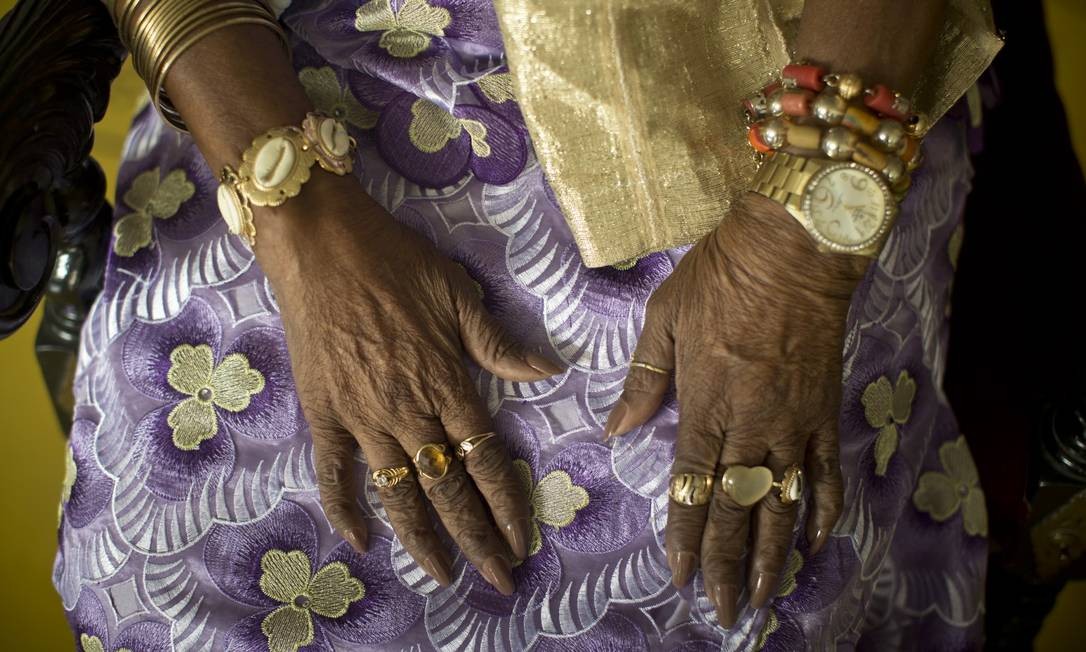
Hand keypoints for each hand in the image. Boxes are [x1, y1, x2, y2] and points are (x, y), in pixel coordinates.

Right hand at [255, 173, 564, 593]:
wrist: (323, 245)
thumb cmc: (397, 263)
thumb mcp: (459, 296)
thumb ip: (500, 344)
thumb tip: (550, 370)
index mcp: (448, 384)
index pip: (486, 461)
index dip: (507, 506)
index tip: (523, 542)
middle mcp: (408, 412)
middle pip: (448, 491)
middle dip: (478, 540)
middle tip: (499, 580)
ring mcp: (362, 417)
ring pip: (398, 494)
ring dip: (423, 540)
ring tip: (442, 576)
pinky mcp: (323, 413)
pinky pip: (333, 473)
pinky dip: (344, 510)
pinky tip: (361, 544)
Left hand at [605, 192, 867, 624]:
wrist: (793, 249)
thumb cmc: (719, 278)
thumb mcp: (663, 320)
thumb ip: (642, 380)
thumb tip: (613, 428)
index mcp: (704, 404)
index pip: (690, 486)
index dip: (685, 536)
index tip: (681, 577)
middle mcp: (749, 425)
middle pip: (736, 509)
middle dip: (728, 564)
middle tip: (725, 609)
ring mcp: (792, 423)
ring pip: (782, 504)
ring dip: (774, 555)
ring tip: (767, 597)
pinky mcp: (824, 414)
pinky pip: (826, 474)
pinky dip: (823, 513)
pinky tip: (816, 546)